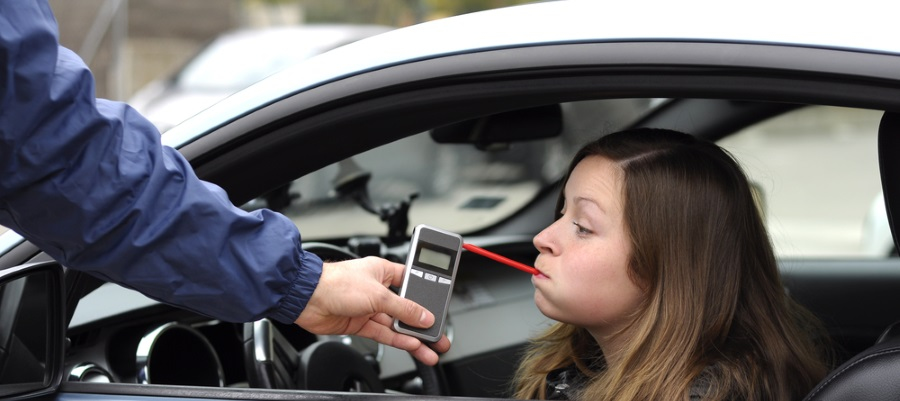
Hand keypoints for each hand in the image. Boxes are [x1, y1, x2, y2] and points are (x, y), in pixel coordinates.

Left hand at [294, 256, 450, 364]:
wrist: (307, 299)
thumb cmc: (336, 283)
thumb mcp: (378, 294)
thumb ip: (404, 308)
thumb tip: (423, 316)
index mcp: (383, 271)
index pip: (412, 283)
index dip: (425, 296)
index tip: (438, 309)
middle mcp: (377, 288)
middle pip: (406, 307)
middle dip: (422, 322)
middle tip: (439, 334)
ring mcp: (368, 307)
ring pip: (396, 324)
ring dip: (412, 336)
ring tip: (430, 348)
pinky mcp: (360, 322)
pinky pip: (384, 333)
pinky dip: (398, 340)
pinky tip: (412, 346)